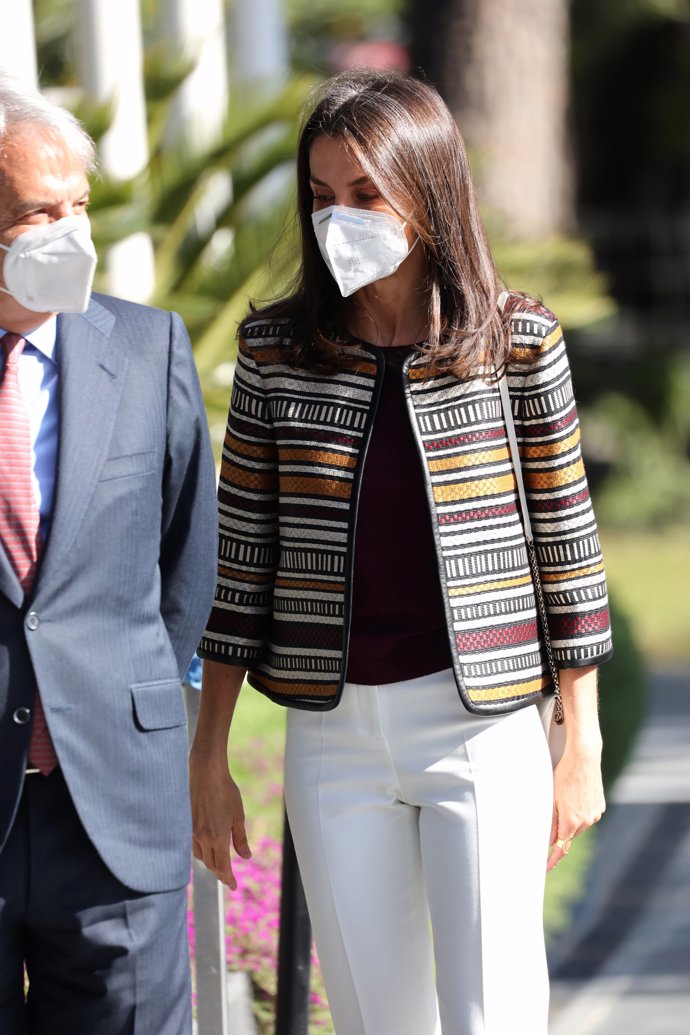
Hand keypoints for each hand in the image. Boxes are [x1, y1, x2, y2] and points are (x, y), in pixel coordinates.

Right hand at [190, 755, 251, 889]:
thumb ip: (240, 839)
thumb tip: (246, 857)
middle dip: (220, 873)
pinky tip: (208, 849)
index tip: (233, 886)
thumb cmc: (226, 792)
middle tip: (228, 878)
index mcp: (217, 838)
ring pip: (201, 856)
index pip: (222, 867)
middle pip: (210, 864)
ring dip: (210, 863)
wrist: (206, 773)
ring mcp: (192, 832)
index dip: (228, 878)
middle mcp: (203, 838)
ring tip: (219, 865)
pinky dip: (202, 852)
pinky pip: (194, 846)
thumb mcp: (238, 816)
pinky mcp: (187, 824)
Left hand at [547, 744, 604, 871]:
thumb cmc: (564, 775)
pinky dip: (579, 812)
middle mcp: (586, 822)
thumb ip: (551, 822)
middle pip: (569, 835)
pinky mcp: (600, 807)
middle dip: (560, 831)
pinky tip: (575, 796)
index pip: (560, 848)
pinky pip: (587, 816)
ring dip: (570, 820)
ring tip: (565, 798)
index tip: (545, 868)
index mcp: (571, 821)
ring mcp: (595, 815)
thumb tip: (548, 841)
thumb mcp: (551, 798)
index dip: (552, 860)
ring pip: (578, 826)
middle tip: (552, 816)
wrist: (584, 758)